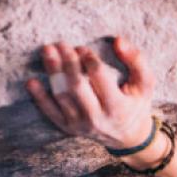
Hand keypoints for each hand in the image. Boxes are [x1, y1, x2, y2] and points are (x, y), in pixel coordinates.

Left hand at [26, 37, 154, 148]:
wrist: (127, 136)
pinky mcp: (69, 128)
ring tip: (47, 51)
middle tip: (60, 43)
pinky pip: (50, 112)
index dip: (89, 60)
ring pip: (62, 96)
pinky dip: (40, 97)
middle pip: (77, 86)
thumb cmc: (136, 103)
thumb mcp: (145, 83)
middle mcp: (97, 118)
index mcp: (117, 107)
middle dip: (68, 63)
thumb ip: (137, 60)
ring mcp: (80, 125)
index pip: (100, 78)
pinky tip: (31, 81)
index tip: (82, 48)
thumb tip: (118, 40)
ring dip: (52, 72)